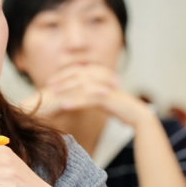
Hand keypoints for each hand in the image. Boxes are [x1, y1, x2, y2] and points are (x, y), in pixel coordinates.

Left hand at [35, 64, 153, 126]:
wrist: (137, 115)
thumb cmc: (119, 108)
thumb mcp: (102, 99)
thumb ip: (90, 94)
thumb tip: (77, 94)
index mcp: (100, 77)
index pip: (78, 71)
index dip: (64, 75)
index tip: (51, 81)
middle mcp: (102, 80)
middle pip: (78, 75)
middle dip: (62, 80)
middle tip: (49, 86)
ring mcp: (105, 88)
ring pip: (82, 86)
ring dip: (66, 90)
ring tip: (53, 95)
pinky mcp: (108, 98)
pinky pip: (89, 99)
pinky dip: (76, 102)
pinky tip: (65, 106)